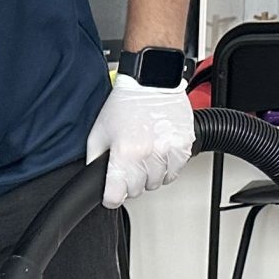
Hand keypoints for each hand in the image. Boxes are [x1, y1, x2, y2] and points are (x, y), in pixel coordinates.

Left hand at [85, 73, 195, 207]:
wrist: (152, 81)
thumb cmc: (125, 103)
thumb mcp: (99, 132)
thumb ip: (94, 159)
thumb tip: (94, 179)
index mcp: (124, 152)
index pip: (117, 195)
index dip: (112, 197)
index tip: (112, 195)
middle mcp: (148, 154)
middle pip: (138, 190)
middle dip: (131, 182)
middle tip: (130, 165)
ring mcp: (168, 150)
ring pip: (157, 183)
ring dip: (150, 175)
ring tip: (146, 155)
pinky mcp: (183, 145)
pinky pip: (175, 171)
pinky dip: (167, 167)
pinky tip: (159, 152)